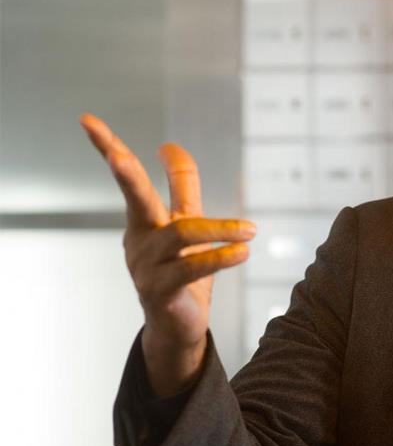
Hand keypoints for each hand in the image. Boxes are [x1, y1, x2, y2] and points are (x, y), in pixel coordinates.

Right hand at [79, 112, 255, 394]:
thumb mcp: (185, 224)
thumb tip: (170, 145)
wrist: (179, 327)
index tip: (87, 119)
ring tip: (252, 230)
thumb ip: (182, 187)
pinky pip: (193, 267)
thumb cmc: (182, 271)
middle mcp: (139, 239)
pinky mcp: (162, 291)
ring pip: (182, 234)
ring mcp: (146, 267)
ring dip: (220, 228)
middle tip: (115, 154)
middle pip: (134, 197)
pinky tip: (243, 251)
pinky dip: (221, 256)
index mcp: (142, 220)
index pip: (128, 179)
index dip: (109, 148)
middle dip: (124, 173)